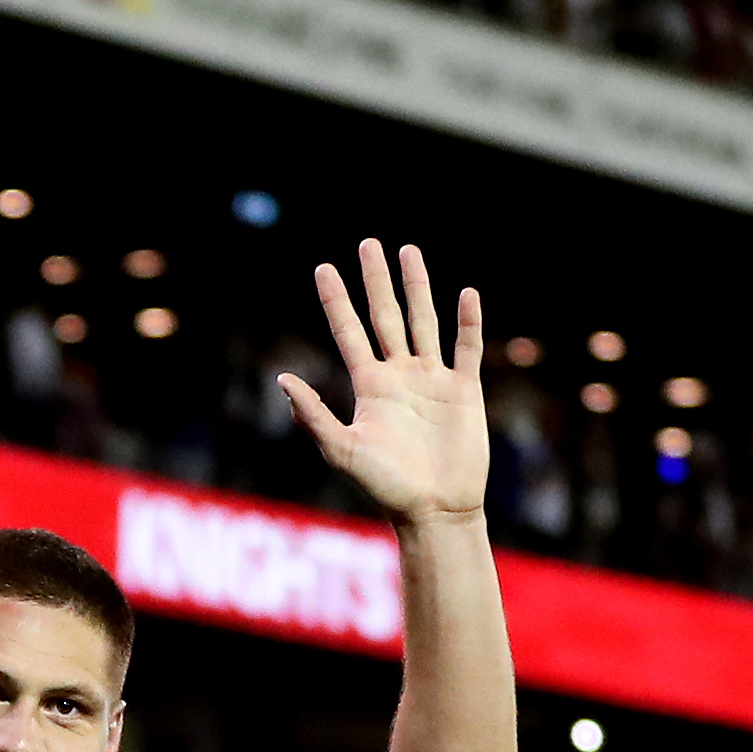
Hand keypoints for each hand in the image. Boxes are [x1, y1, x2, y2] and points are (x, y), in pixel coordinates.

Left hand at [281, 239, 487, 525]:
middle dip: (376, 281)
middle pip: (385, 315)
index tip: (323, 267)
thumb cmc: (385, 487)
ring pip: (424, 321)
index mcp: (368, 386)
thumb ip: (313, 416)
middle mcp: (398, 375)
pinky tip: (465, 293)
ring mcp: (432, 379)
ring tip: (408, 251)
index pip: (348, 331)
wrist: (435, 509)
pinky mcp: (464, 390)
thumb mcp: (342, 451)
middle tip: (368, 243)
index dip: (335, 300)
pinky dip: (468, 321)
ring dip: (418, 287)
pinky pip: (466, 347)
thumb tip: (283, 379)